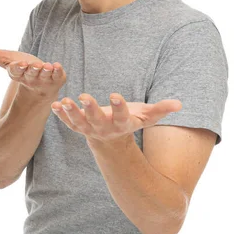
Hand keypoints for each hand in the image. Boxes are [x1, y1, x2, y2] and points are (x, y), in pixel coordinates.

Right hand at [0, 41, 66, 97]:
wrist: (40, 83)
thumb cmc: (21, 68)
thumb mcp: (4, 59)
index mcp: (18, 74)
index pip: (16, 72)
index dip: (18, 68)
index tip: (20, 65)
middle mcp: (31, 79)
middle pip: (31, 75)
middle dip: (32, 71)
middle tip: (34, 66)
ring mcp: (44, 80)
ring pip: (45, 76)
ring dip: (46, 71)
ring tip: (47, 66)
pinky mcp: (57, 79)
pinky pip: (58, 76)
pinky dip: (58, 71)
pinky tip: (57, 65)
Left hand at [51, 92, 181, 144]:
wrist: (112, 138)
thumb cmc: (130, 120)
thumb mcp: (146, 117)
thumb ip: (160, 110)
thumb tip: (179, 104)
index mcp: (122, 124)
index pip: (121, 116)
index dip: (119, 107)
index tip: (115, 95)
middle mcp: (104, 128)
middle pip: (97, 120)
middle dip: (90, 109)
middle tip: (84, 96)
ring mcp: (89, 129)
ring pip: (79, 122)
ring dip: (71, 112)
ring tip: (64, 101)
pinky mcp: (78, 127)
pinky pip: (68, 122)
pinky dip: (61, 115)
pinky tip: (54, 105)